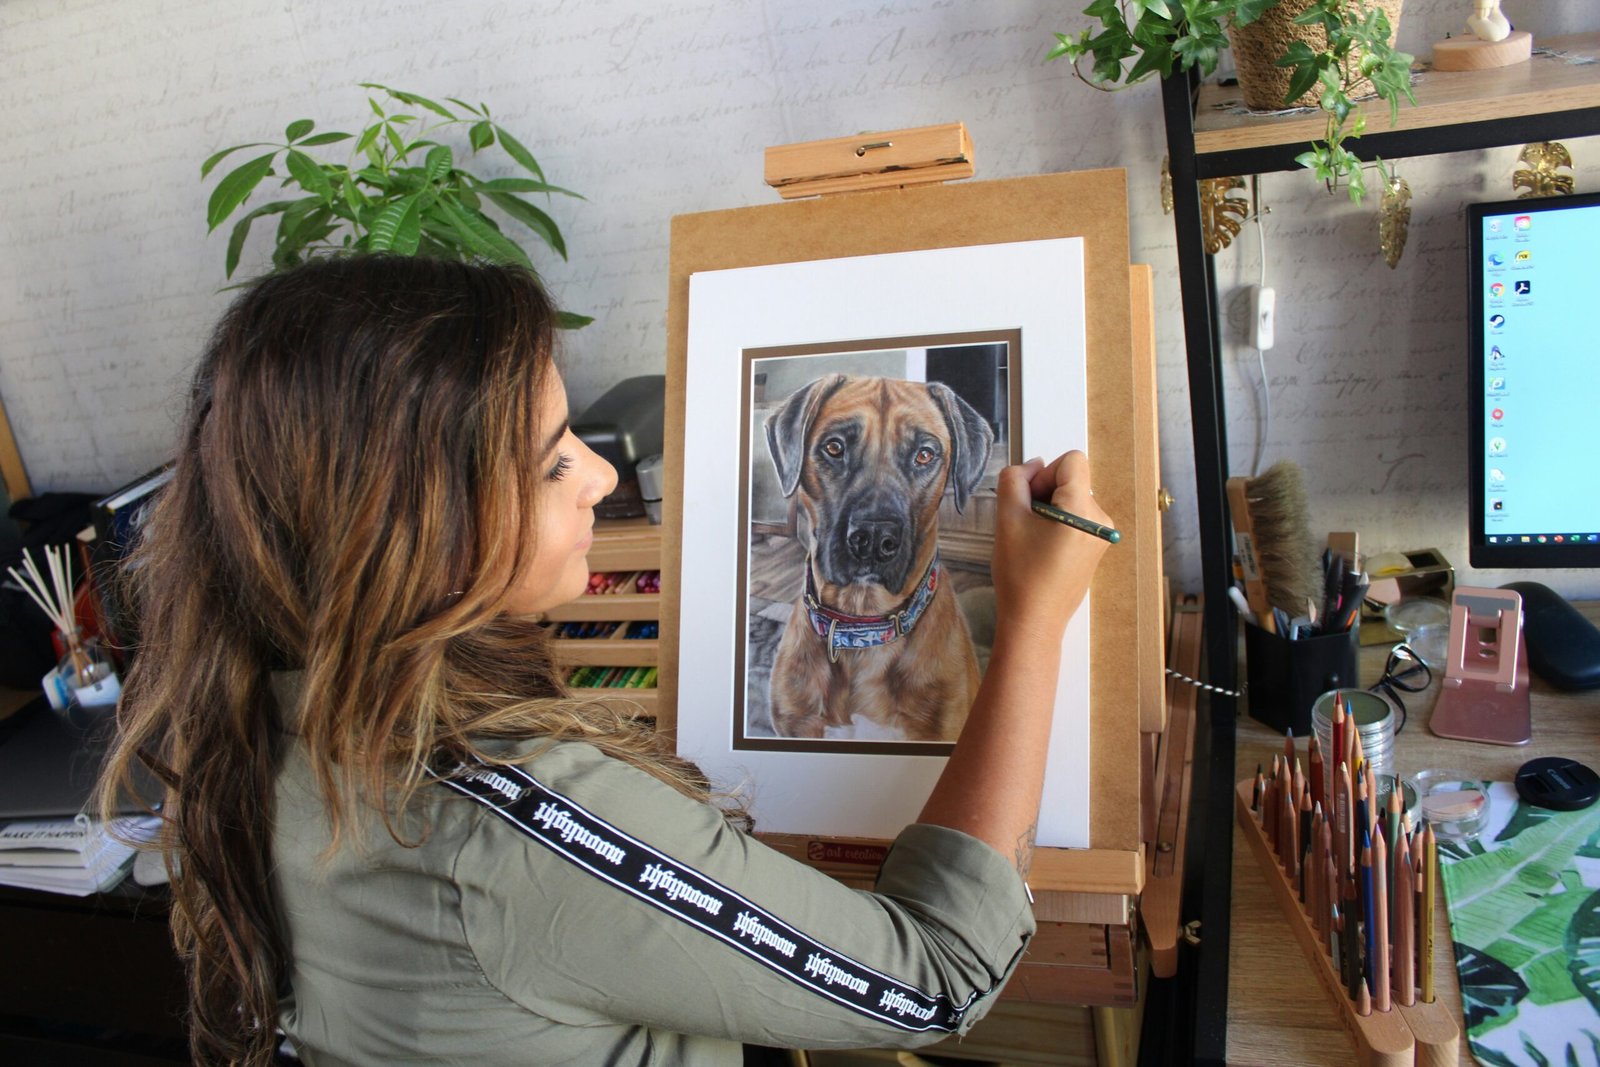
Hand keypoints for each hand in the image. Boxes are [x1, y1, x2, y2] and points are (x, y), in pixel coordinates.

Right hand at [990, 452, 1112, 641]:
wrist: (1034, 621)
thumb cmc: (1021, 576)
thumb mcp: (1008, 519)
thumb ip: (1014, 480)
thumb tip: (1032, 465)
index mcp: (1083, 509)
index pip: (1072, 460)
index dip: (1045, 473)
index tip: (1030, 501)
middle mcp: (1100, 519)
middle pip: (1071, 479)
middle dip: (1044, 493)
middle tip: (1025, 524)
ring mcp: (1101, 535)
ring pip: (1071, 499)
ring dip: (1048, 510)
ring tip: (1032, 540)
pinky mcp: (1096, 547)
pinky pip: (1075, 518)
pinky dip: (1056, 524)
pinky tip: (1042, 549)